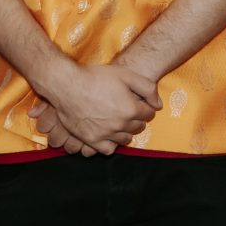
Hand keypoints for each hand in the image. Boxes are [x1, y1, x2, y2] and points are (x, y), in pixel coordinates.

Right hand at [38, 62, 160, 153]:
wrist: (67, 85)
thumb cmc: (96, 77)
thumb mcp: (126, 75)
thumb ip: (147, 88)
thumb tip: (158, 105)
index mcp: (131, 109)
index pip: (148, 114)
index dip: (146, 108)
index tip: (140, 104)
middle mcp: (120, 125)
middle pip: (138, 127)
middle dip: (137, 119)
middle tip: (129, 112)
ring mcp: (105, 134)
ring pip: (124, 139)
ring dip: (126, 132)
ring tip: (119, 122)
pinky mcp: (90, 140)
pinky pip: (107, 150)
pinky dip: (111, 144)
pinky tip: (109, 135)